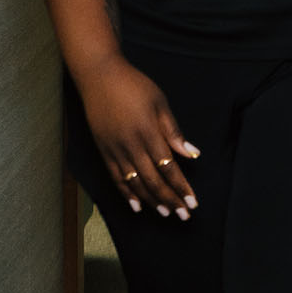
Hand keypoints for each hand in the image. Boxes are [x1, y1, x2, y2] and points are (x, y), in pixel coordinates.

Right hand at [76, 56, 200, 219]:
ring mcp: (114, 150)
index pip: (169, 168)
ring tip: (166, 214)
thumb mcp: (160, 104)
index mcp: (148, 133)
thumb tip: (192, 154)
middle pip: (153, 180)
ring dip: (151, 201)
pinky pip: (115, 177)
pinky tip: (136, 206)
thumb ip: (174, 132)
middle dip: (170, 200)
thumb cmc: (135, 86)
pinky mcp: (103, 150)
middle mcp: (130, 146)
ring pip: (135, 183)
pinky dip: (126, 193)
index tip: (193, 202)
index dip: (181, 187)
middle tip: (184, 216)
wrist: (99, 76)